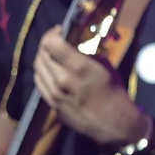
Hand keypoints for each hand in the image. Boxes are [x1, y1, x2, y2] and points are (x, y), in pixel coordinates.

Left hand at [32, 28, 148, 146]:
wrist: (116, 125)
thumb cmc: (114, 92)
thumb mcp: (105, 66)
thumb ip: (86, 54)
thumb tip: (74, 45)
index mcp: (78, 67)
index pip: (51, 44)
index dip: (53, 33)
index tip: (60, 30)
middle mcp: (62, 80)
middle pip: (42, 54)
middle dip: (47, 44)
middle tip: (56, 40)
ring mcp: (55, 95)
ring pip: (38, 69)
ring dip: (43, 57)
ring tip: (52, 54)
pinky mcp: (53, 106)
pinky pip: (40, 84)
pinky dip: (42, 73)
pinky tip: (50, 70)